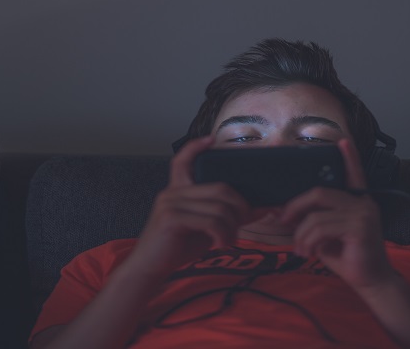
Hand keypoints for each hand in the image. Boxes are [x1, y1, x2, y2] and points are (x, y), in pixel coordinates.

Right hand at [125, 136, 252, 281]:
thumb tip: (261, 207)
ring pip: (219, 208)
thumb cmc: (177, 248)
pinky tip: (221, 245)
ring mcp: (171, 204)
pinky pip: (210, 221)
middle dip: (239, 206)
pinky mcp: (171, 218)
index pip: (182, 160)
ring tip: (229, 241)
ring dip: (232, 228)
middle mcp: (172, 192)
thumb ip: (228, 215)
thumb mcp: (205, 228)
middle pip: (220, 188)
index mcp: (178, 190)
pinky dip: (223, 234)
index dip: (196, 147)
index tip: (212, 139)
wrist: (148, 271)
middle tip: (241, 224)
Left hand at [280, 138, 395, 291]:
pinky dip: (309, 241)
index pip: (353, 174)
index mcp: (357, 201)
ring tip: (300, 250)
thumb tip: (282, 212)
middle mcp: (362, 203)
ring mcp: (362, 213)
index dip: (349, 157)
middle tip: (283, 221)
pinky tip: (308, 253)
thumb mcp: (325, 236)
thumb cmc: (347, 257)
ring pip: (317, 215)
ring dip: (301, 234)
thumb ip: (312, 221)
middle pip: (320, 192)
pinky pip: (322, 228)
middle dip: (296, 206)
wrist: (371, 282)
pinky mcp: (359, 227)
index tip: (342, 140)